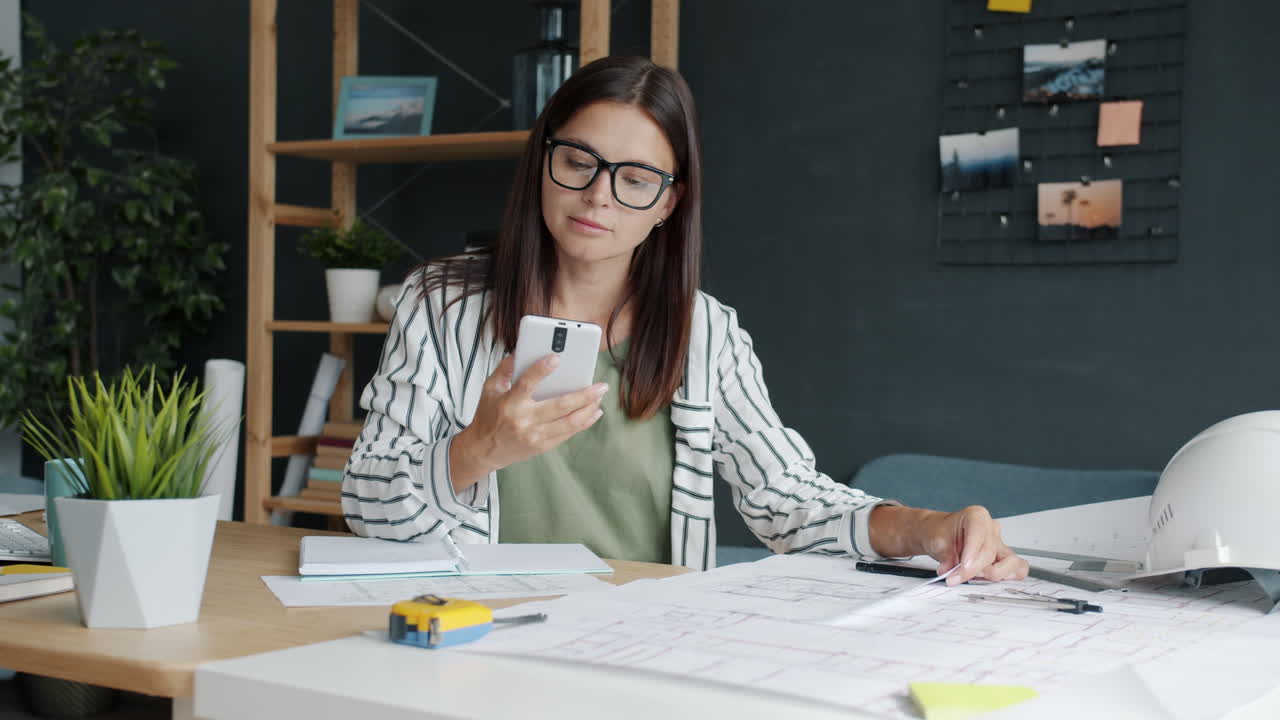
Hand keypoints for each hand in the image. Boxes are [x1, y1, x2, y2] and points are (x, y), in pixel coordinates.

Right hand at [449, 354, 606, 491]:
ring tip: (600, 396)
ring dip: (589, 408)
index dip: (541, 370)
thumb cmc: (488, 415)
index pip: (526, 384)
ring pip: (569, 422)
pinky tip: (593, 412)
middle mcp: (523, 421)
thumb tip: (522, 350)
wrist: (483, 450)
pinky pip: (568, 434)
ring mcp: (534, 436)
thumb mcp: (489, 389)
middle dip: (584, 395)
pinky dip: (584, 422)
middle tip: (601, 385)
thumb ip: (505, 368)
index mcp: (509, 403)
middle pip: (559, 406)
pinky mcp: (542, 446)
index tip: (556, 357)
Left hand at [918, 506, 1028, 585]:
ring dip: (992, 573)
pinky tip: (986, 579)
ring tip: (972, 576)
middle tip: (955, 577)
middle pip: (991, 552)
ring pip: (1011, 562)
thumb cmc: (939, 532)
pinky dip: (1005, 577)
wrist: (937, 535)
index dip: (971, 554)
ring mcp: (999, 544)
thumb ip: (946, 558)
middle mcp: (991, 529)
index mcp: (977, 516)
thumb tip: (952, 572)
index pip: (980, 534)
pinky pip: (1017, 569)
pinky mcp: (1003, 558)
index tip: (962, 567)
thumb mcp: (936, 542)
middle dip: (973, 569)